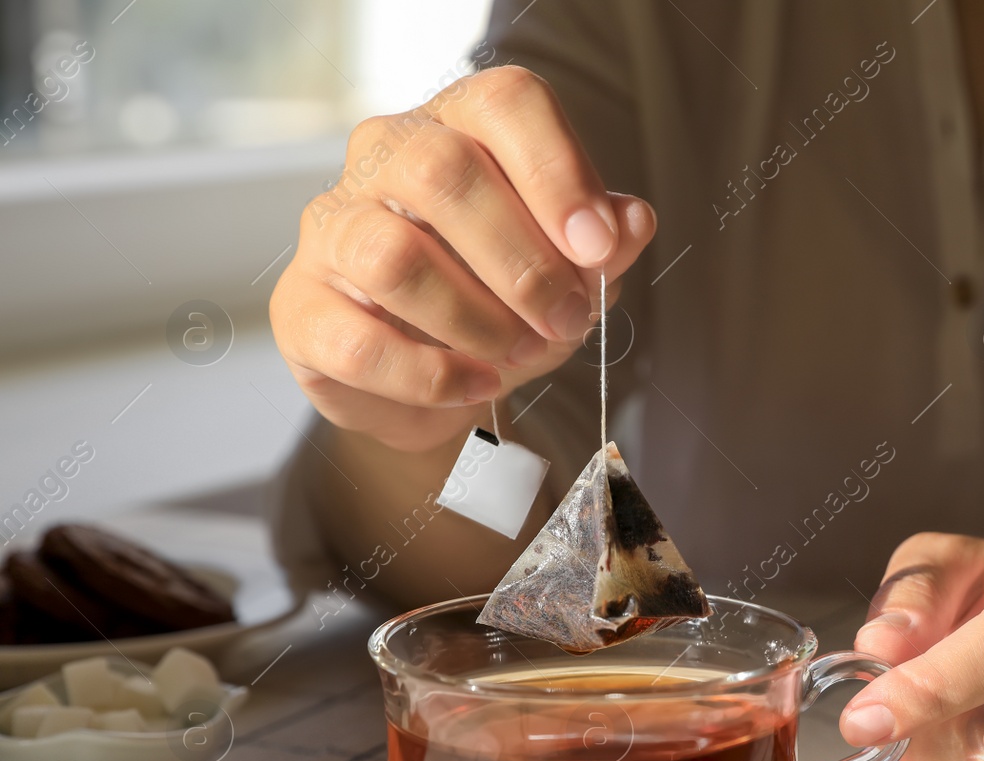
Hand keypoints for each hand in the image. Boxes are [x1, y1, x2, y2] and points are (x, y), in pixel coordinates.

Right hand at [269, 65, 656, 451]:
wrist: (434, 383)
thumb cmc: (503, 303)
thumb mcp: (571, 274)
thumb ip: (604, 246)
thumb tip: (631, 222)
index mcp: (460, 124)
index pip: (505, 104)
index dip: (560, 172)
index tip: (599, 246)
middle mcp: (384, 156)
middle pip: (442, 172)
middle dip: (524, 262)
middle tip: (566, 318)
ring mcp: (332, 228)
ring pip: (393, 256)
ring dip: (477, 319)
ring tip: (520, 352)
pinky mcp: (302, 308)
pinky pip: (359, 342)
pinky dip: (433, 375)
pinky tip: (477, 383)